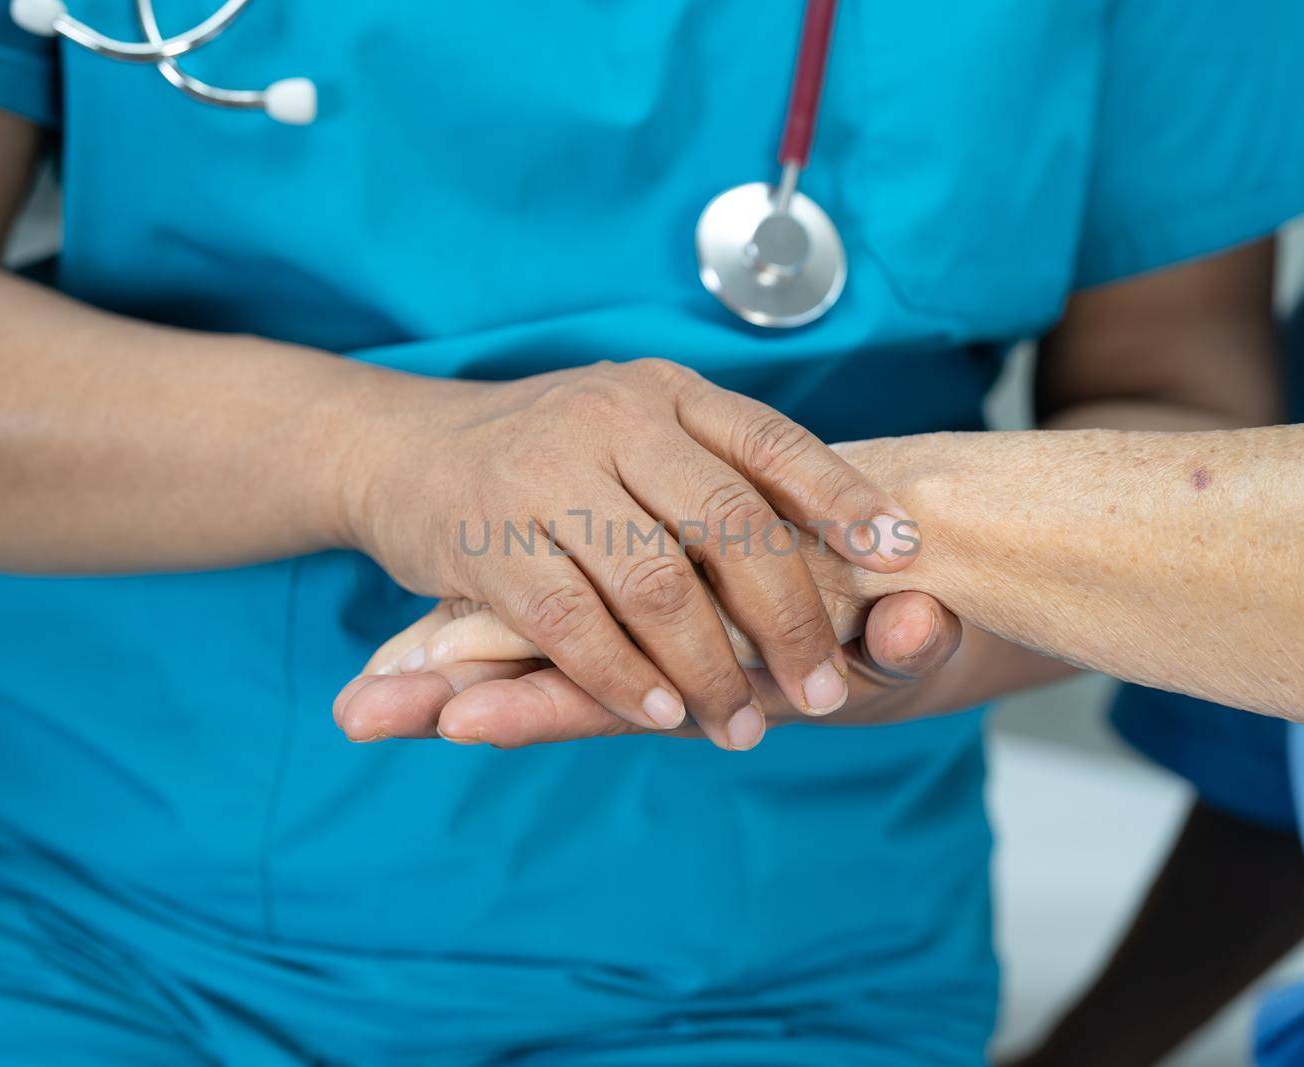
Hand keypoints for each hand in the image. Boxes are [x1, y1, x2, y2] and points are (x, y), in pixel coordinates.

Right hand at [341, 360, 920, 749]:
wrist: (401, 447)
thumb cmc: (546, 453)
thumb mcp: (632, 426)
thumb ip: (711, 466)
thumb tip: (845, 531)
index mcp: (665, 392)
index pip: (772, 442)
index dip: (842, 498)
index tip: (902, 554)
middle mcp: (612, 418)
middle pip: (729, 525)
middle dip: (789, 620)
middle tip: (824, 692)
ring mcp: (546, 473)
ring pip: (655, 585)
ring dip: (706, 670)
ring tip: (740, 725)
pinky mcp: (486, 538)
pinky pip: (570, 623)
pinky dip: (620, 679)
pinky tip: (657, 715)